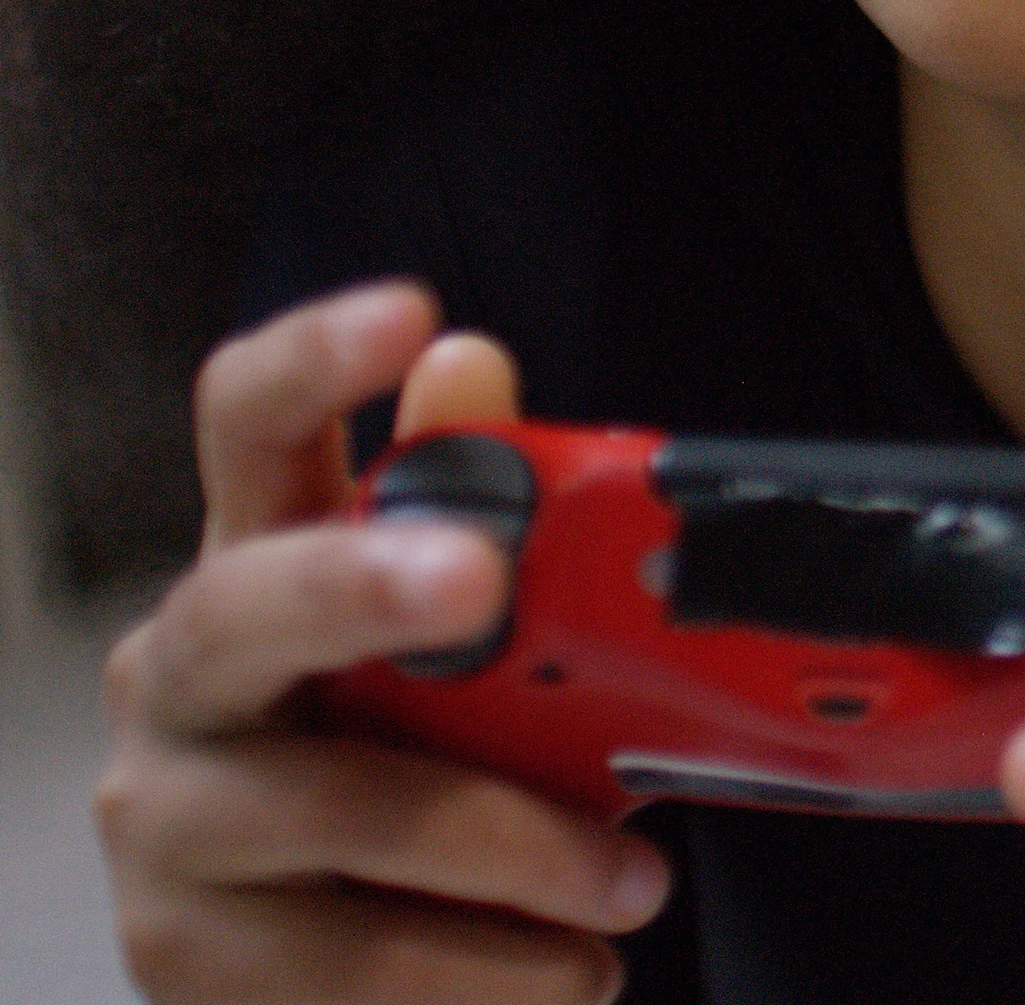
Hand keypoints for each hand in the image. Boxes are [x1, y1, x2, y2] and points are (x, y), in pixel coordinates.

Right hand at [95, 281, 672, 1002]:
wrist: (341, 969)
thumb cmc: (414, 759)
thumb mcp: (468, 644)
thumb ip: (481, 514)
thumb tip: (473, 364)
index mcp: (257, 560)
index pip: (246, 425)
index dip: (314, 360)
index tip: (413, 311)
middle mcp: (180, 674)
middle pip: (246, 604)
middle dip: (366, 585)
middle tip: (483, 577)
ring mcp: (165, 816)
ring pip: (335, 808)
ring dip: (510, 847)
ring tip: (633, 886)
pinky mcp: (182, 951)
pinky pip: (348, 955)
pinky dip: (485, 970)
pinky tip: (573, 973)